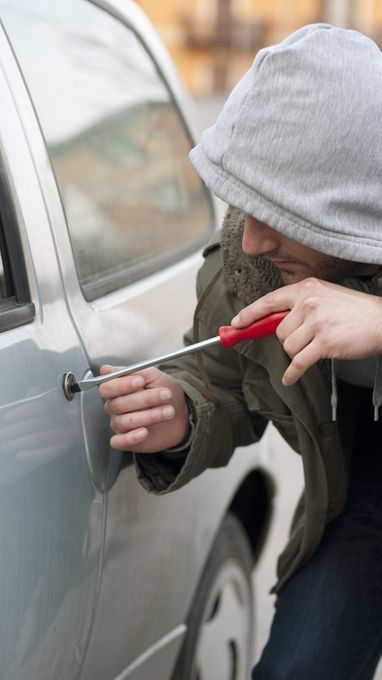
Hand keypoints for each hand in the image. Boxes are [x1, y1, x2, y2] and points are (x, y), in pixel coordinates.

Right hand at [98, 365, 189, 452]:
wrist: (180, 413)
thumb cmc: (165, 393)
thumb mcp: (154, 376)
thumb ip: (134, 372)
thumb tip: (108, 370)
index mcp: (117, 389)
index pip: (107, 387)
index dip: (121, 385)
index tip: (140, 382)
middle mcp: (115, 406)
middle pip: (118, 404)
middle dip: (145, 399)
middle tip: (165, 395)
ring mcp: (119, 423)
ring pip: (123, 421)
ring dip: (149, 416)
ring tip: (168, 411)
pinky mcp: (126, 440)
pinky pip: (119, 442)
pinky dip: (130, 438)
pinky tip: (144, 432)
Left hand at [231, 277, 381, 384]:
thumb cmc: (355, 312)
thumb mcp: (326, 297)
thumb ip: (301, 305)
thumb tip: (273, 322)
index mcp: (306, 289)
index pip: (269, 301)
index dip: (250, 314)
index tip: (236, 323)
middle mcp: (308, 303)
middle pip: (278, 331)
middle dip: (289, 340)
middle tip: (308, 339)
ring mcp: (316, 322)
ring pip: (288, 347)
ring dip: (298, 353)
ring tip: (318, 346)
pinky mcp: (324, 342)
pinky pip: (298, 363)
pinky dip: (292, 374)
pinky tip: (290, 378)